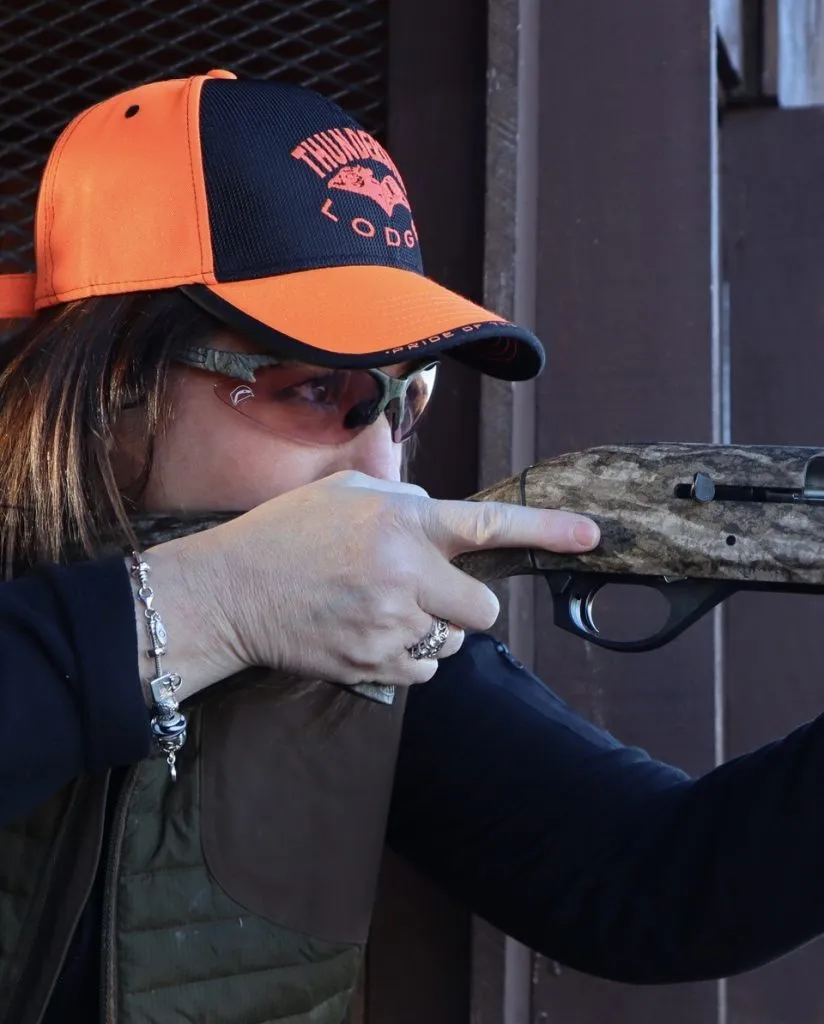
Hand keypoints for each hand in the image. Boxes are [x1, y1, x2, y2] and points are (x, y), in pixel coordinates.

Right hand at [142, 471, 598, 696]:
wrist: (228, 593)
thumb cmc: (282, 534)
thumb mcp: (341, 492)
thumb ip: (400, 497)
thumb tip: (436, 509)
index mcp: (401, 524)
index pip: (488, 526)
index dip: (546, 530)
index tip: (591, 535)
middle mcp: (405, 576)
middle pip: (483, 609)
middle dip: (466, 603)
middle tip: (426, 591)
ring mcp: (391, 628)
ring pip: (451, 642)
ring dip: (433, 628)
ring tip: (380, 610)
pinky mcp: (374, 668)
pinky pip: (423, 669)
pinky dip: (409, 656)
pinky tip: (369, 634)